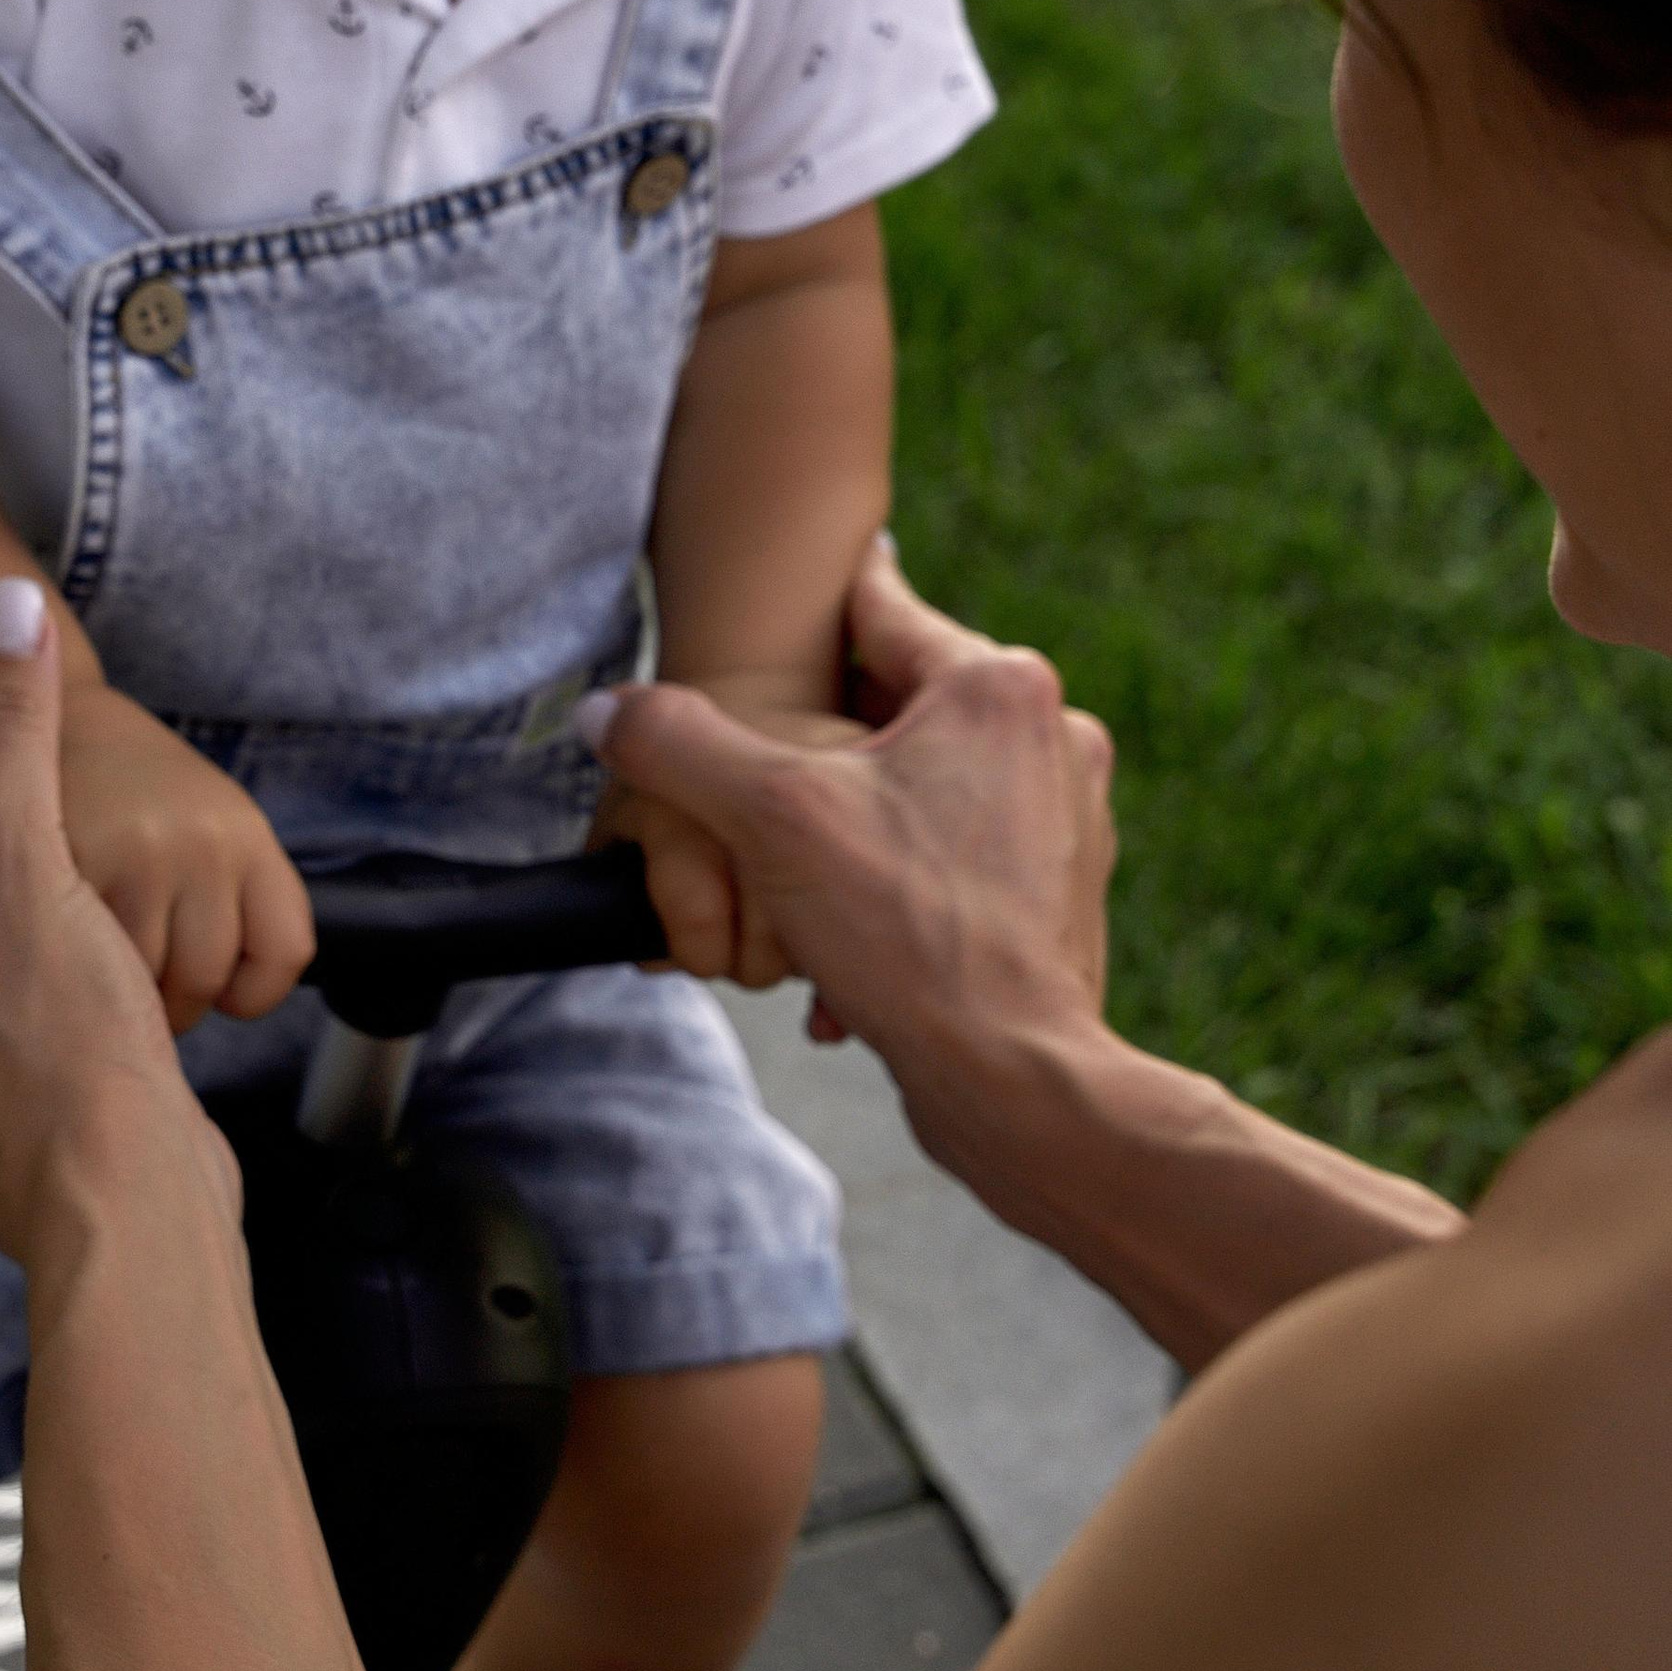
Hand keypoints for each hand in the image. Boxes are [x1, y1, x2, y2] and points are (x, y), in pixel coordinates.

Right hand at [58, 683, 314, 1032]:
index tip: (217, 989)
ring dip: (119, 989)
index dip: (251, 991)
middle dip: (173, 1001)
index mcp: (248, 837)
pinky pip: (86, 960)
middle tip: (141, 976)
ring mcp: (140, 853)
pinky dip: (73, 964)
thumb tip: (232, 1001)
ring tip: (97, 953)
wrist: (51, 716)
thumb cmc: (133, 791)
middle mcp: (204, 844)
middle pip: (205, 979)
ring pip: (143, 982)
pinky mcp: (75, 861)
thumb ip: (234, 901)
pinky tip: (62, 934)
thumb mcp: (209, 824)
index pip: (285, 954)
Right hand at [589, 538, 1115, 1077]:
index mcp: (998, 686)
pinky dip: (901, 886)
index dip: (807, 608)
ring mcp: (1069, 815)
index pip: (877, 610)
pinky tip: (851, 944)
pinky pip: (959, 858)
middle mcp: (1053, 734)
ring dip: (856, 828)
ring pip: (925, 789)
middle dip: (823, 752)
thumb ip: (676, 746)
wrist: (1016, 1078)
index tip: (782, 592)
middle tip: (763, 787)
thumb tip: (602, 714)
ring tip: (801, 884)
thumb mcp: (766, 819)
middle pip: (897, 706)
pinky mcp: (1065, 889)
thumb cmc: (911, 935)